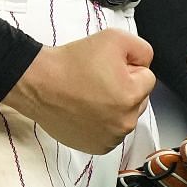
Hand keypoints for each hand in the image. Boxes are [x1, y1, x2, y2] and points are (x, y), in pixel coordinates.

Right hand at [3, 29, 153, 153]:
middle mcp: (124, 122)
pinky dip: (102, 122)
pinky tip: (85, 110)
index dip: (128, 68)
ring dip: (114, 107)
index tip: (108, 67)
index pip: (147, 78)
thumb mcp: (114, 38)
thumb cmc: (71, 63)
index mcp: (131, 96)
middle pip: (138, 99)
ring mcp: (110, 138)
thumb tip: (146, 64)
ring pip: (124, 116)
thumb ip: (142, 49)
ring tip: (89, 95)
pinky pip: (111, 132)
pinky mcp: (96, 147)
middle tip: (99, 79)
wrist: (39, 83)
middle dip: (125, 89)